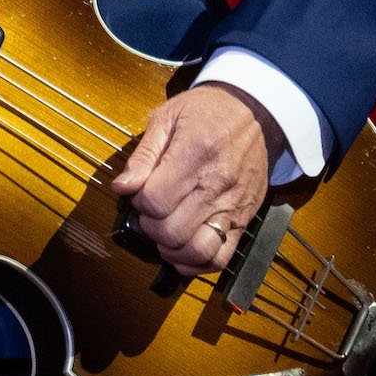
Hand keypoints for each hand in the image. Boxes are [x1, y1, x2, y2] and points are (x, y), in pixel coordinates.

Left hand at [108, 82, 280, 277]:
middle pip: (171, 231)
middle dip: (151, 227)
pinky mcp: (245, 219)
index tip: (141, 192)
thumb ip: (143, 155)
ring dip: (172, 249)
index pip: (154, 201)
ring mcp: (233, 205)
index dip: (139, 202)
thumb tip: (122, 187)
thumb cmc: (206, 112)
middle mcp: (217, 184)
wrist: (253, 112)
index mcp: (195, 153)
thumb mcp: (167, 117)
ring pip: (197, 251)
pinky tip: (183, 250)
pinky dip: (197, 264)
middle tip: (151, 212)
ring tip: (166, 232)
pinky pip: (221, 258)